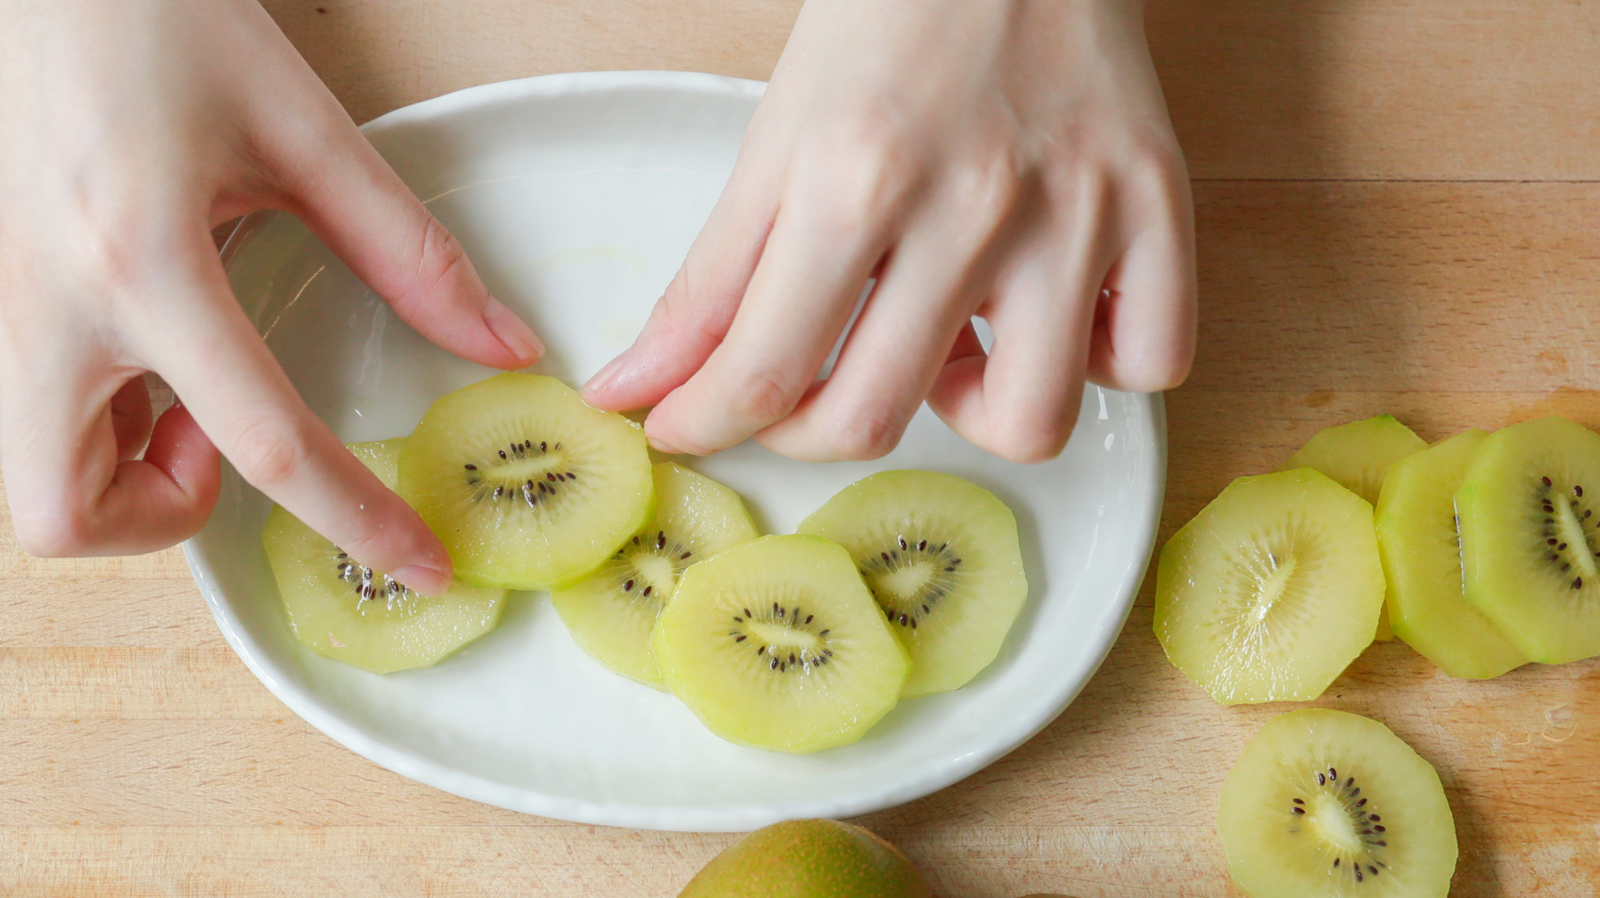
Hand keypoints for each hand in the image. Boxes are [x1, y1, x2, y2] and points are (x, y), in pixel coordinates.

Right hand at [0, 0, 542, 592]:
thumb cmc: (161, 20)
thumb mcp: (302, 130)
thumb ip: (409, 251)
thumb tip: (502, 346)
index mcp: (139, 262)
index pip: (263, 445)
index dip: (357, 521)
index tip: (418, 562)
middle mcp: (44, 303)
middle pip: (66, 517)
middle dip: (161, 522)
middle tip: (229, 450)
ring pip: (34, 477)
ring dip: (121, 474)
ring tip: (193, 386)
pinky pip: (29, 410)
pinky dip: (95, 419)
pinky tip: (155, 350)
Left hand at [583, 0, 1194, 462]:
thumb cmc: (889, 23)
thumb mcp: (776, 141)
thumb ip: (709, 282)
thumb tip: (639, 388)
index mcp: (855, 180)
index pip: (763, 372)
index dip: (705, 424)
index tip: (687, 427)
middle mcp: (973, 207)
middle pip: (873, 419)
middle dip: (808, 433)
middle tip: (801, 388)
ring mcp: (1080, 213)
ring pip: (1029, 423)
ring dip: (967, 413)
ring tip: (948, 344)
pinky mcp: (1160, 207)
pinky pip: (1150, 362)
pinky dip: (1097, 365)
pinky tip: (1051, 317)